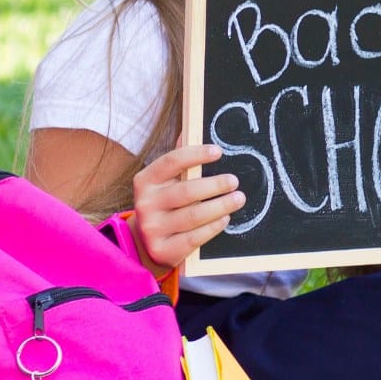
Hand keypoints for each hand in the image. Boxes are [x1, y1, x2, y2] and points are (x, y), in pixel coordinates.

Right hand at [130, 144, 245, 272]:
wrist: (143, 243)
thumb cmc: (162, 205)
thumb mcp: (163, 182)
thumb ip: (177, 160)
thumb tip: (191, 129)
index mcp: (145, 181)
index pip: (172, 162)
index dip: (196, 154)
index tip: (218, 151)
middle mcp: (145, 204)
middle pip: (186, 191)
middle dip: (215, 185)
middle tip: (234, 181)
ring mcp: (152, 228)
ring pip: (193, 216)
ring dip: (220, 206)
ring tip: (238, 198)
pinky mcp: (163, 250)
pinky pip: (194, 238)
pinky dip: (213, 227)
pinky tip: (225, 219)